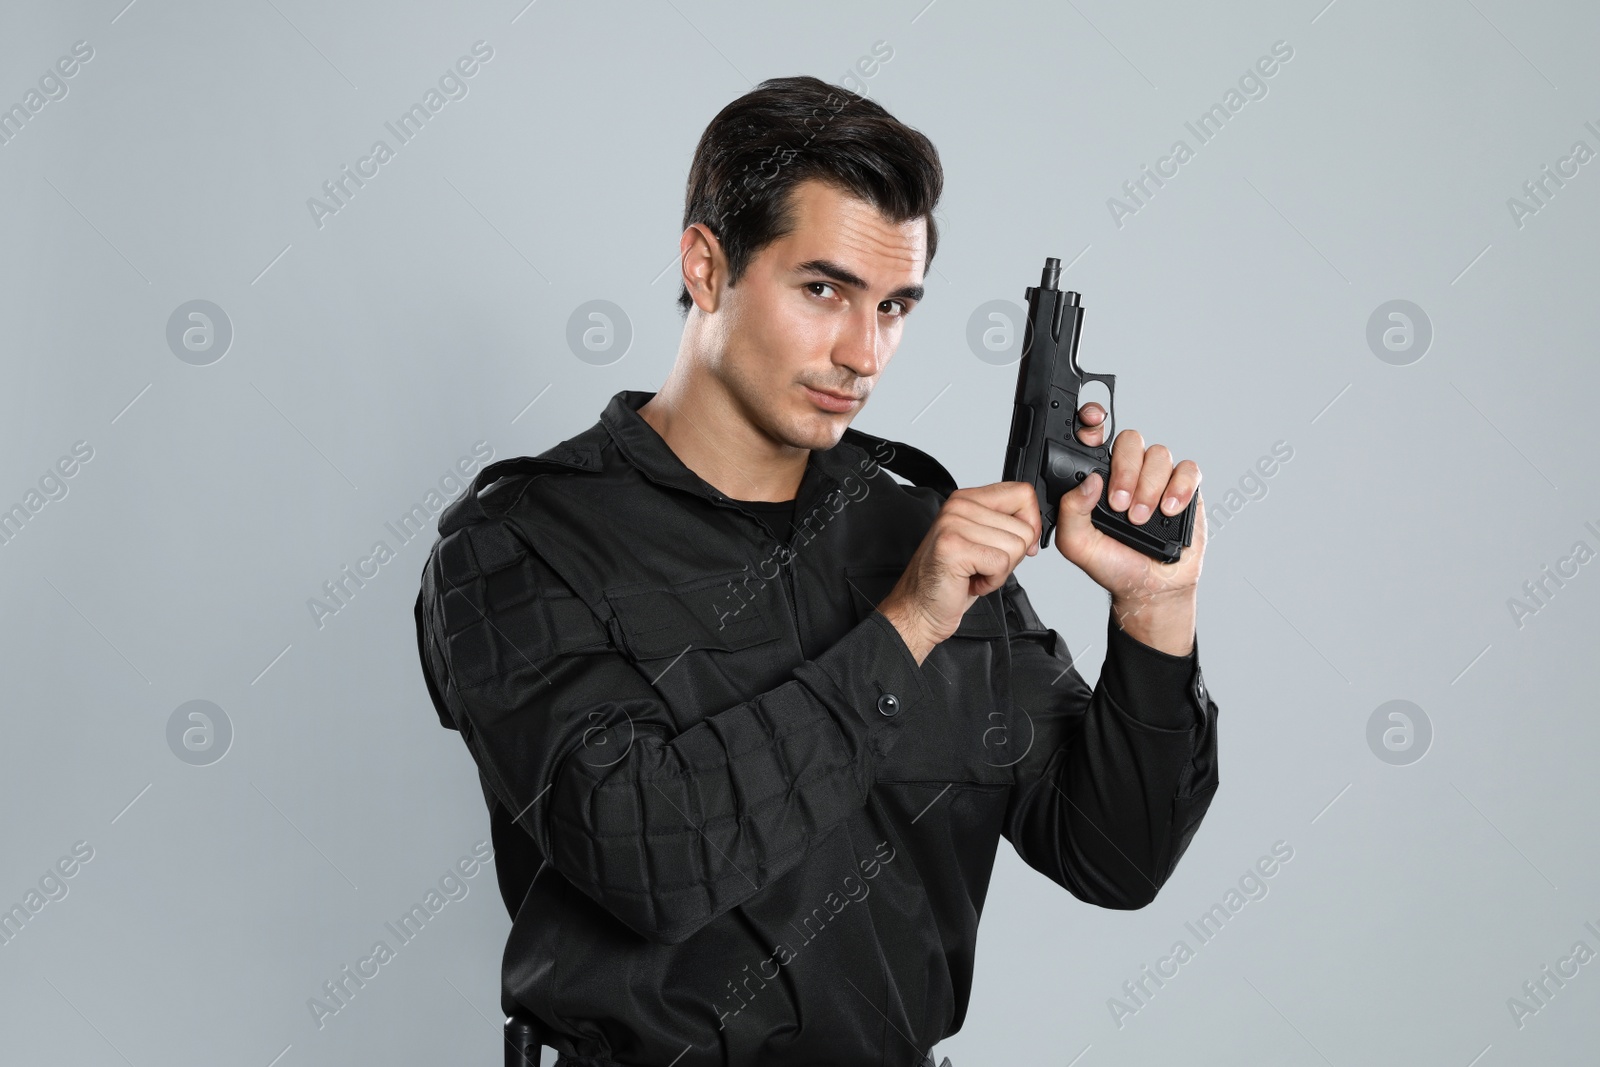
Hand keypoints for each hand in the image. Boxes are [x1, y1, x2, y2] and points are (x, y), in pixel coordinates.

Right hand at [876, 482, 1041, 664]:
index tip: (1015, 545)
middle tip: (981, 565)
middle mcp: (958, 506)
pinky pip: (1001, 564)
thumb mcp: (982, 542)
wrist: (919, 608)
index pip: (1023, 493)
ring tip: (974, 573)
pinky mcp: (954, 548)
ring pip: (1015, 546)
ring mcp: (953, 525)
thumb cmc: (952, 579)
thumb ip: (1006, 524)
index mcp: (967, 499)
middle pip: (1024, 528)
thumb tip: (1035, 525)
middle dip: (1011, 557)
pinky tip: (971, 582)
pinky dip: (992, 581)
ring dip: (1000, 571)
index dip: (1030, 524)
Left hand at [1059, 402, 1206, 651]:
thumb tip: (1090, 481)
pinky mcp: (1185, 488)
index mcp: (1098, 476)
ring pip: (1158, 454)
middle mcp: (1128, 471)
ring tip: (1141, 519)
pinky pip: (1189, 469)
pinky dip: (1179, 488)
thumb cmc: (1112, 563)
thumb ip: (1071, 511)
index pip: (1095, 436)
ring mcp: (1158, 477)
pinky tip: (1169, 510)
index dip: (1093, 422)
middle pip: (1130, 440)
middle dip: (1124, 470)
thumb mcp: (1077, 544)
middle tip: (1120, 504)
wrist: (1149, 587)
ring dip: (1149, 487)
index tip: (1092, 425)